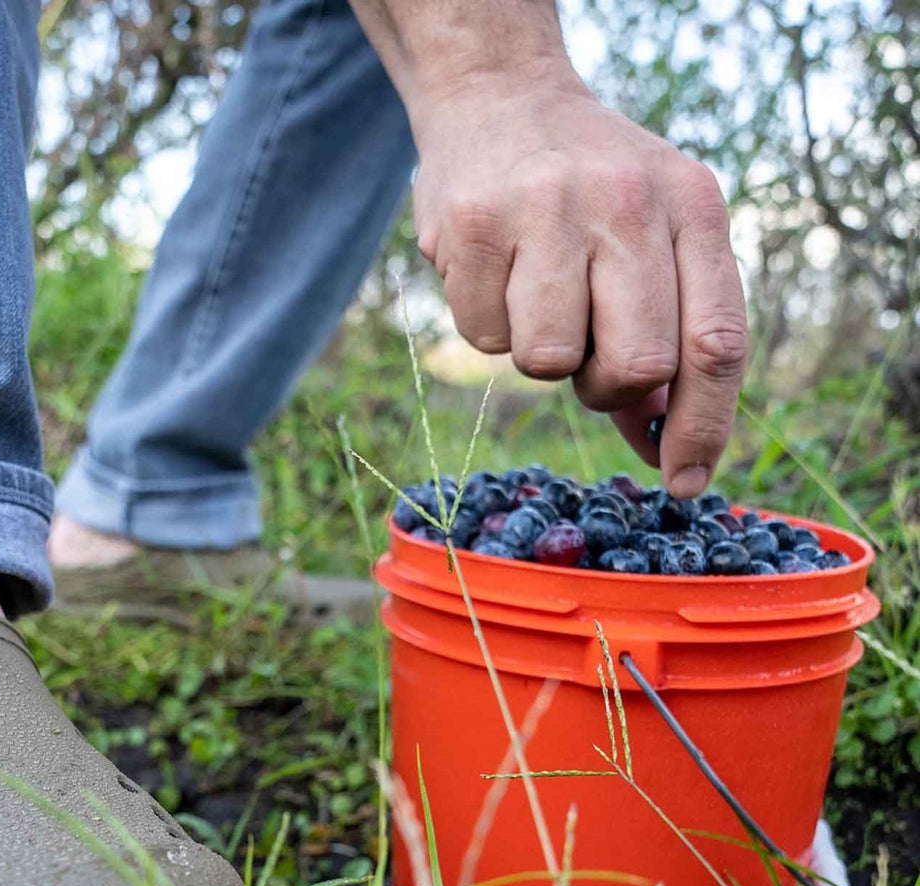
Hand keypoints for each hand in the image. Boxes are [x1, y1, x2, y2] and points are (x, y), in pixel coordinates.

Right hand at [411, 74, 748, 497]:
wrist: (498, 97)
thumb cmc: (582, 191)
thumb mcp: (646, 240)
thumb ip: (664, 334)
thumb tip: (661, 445)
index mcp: (692, 207)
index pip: (715, 343)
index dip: (704, 427)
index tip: (684, 483)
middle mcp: (630, 201)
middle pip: (636, 365)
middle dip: (605, 385)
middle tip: (584, 350)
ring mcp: (549, 208)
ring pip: (550, 362)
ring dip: (540, 353)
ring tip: (534, 294)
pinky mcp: (475, 225)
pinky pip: (485, 337)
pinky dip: (486, 323)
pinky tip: (492, 271)